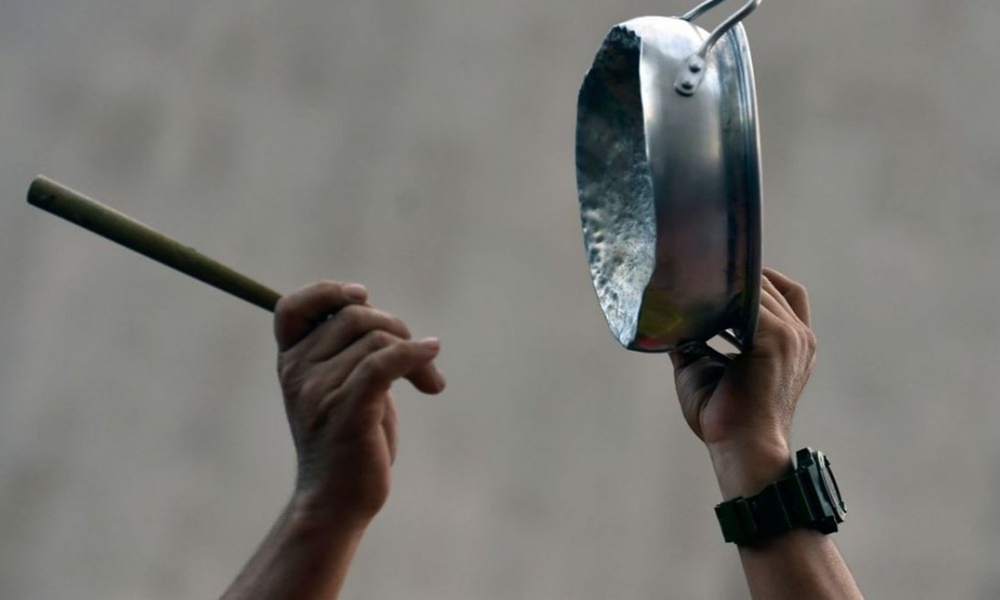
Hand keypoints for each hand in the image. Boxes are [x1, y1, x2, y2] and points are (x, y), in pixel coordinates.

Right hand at [273, 282, 445, 526]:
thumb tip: (387, 317)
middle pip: (356, 316)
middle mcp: (299, 372)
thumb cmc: (347, 441)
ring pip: (378, 339)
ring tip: (430, 380)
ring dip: (416, 353)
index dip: (326, 291)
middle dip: (397, 328)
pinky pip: (385, 362)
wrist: (338, 500)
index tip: (362, 295)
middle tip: (422, 357)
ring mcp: (320, 390)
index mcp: (292, 362)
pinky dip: (416, 356)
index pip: (292, 308)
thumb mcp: (341, 386)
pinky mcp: (347, 409)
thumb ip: (351, 350)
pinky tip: (434, 366)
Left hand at [669, 268, 816, 496]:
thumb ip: (695, 339)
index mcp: (792, 342)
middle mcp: (799, 335)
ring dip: (727, 284)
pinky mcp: (777, 339)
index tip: (713, 276)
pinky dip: (725, 296)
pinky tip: (698, 297)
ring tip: (693, 282)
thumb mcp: (705, 368)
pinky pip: (750, 302)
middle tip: (693, 273)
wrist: (742, 448)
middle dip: (734, 276)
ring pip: (758, 288)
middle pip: (769, 283)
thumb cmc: (724, 418)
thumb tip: (664, 319)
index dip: (752, 279)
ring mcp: (791, 336)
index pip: (781, 290)